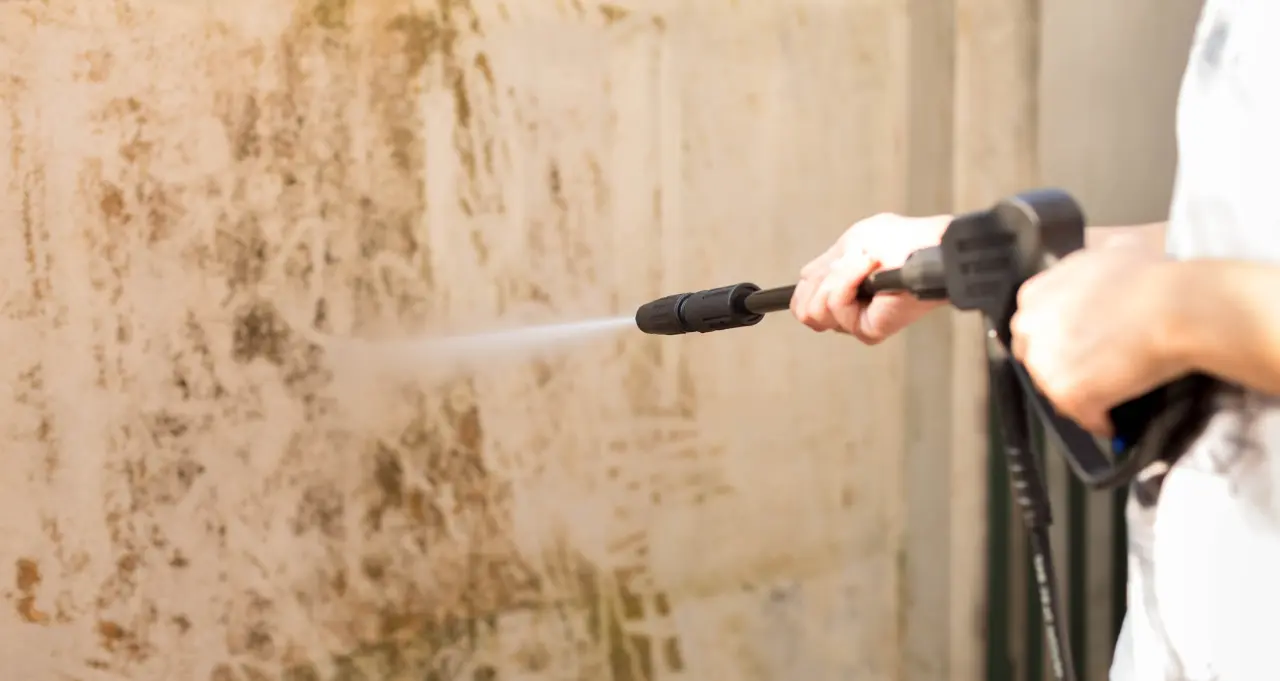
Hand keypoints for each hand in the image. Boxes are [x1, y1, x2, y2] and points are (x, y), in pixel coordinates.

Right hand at [791, 213, 950, 342]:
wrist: (929, 247)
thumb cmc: (903, 240)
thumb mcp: (850, 243)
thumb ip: (822, 269)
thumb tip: (806, 286)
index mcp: (841, 287)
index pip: (801, 297)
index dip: (807, 283)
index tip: (826, 269)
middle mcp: (848, 307)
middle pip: (802, 308)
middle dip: (821, 281)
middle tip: (851, 266)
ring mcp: (857, 321)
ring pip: (814, 309)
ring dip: (836, 280)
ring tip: (864, 268)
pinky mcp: (868, 330)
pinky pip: (834, 304)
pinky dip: (848, 282)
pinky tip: (870, 272)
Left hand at [1010, 247, 1188, 434]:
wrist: (1172, 307)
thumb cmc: (1151, 278)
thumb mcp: (1114, 250)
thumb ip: (1092, 262)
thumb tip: (1104, 257)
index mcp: (1034, 295)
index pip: (1032, 328)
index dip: (1057, 340)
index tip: (1078, 347)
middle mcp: (1030, 327)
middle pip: (1037, 360)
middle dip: (1062, 368)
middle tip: (1094, 373)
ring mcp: (1045, 362)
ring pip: (1055, 390)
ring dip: (1080, 395)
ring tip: (1109, 395)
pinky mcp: (1067, 392)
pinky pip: (1081, 415)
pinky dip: (1098, 420)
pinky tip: (1114, 419)